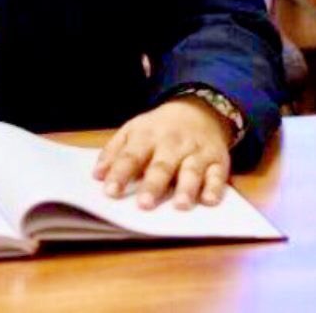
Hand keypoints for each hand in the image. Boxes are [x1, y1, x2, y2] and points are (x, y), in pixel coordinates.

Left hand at [93, 98, 232, 209]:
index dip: (120, 173)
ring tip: (180, 205)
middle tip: (144, 204)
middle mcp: (172, 144)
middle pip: (161, 165)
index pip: (131, 156)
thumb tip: (97, 175)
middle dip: (153, 184)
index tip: (110, 192)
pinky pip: (218, 175)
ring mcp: (196, 152)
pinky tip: (209, 200)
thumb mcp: (133, 131)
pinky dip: (215, 188)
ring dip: (186, 188)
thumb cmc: (159, 128)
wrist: (199, 110)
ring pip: (191, 170)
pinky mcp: (218, 161)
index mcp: (147, 136)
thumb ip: (114, 152)